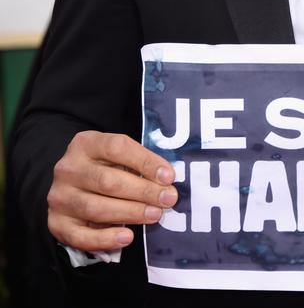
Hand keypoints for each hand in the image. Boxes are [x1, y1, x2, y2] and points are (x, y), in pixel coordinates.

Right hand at [47, 130, 177, 252]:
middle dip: (143, 191)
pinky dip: (105, 239)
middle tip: (167, 199)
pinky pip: (80, 236)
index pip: (117, 148)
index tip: (168, 176)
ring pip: (96, 208)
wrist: (71, 185)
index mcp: (85, 143)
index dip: (145, 161)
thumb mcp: (117, 156)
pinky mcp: (56, 223)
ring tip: (154, 215)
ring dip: (130, 213)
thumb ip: (138, 163)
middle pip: (108, 181)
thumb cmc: (104, 167)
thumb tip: (167, 179)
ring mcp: (59, 197)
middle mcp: (68, 168)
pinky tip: (127, 238)